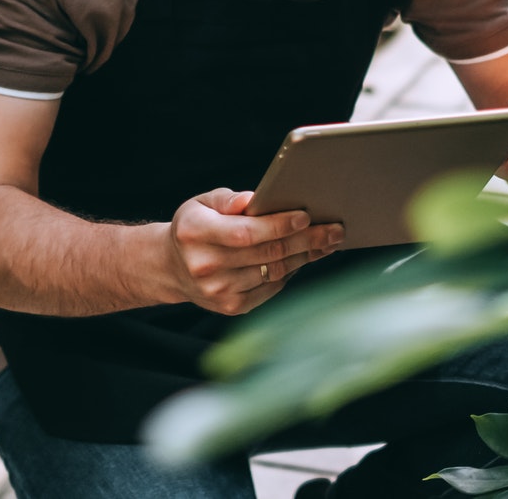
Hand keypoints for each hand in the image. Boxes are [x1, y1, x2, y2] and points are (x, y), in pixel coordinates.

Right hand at [164, 189, 343, 315]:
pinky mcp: (232, 307)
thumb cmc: (195, 226)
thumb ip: (228, 200)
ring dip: (305, 256)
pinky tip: (305, 257)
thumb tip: (255, 200)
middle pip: (266, 253)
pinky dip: (291, 271)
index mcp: (195, 233)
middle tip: (334, 229)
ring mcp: (218, 292)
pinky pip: (271, 287)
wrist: (173, 268)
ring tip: (328, 242)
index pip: (245, 233)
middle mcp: (205, 266)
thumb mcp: (202, 203)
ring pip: (274, 272)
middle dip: (305, 240)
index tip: (306, 216)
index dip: (278, 225)